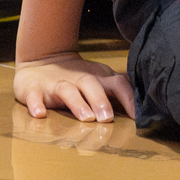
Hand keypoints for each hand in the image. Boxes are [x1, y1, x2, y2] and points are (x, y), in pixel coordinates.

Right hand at [13, 53, 134, 121]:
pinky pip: (34, 97)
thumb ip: (119, 90)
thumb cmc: (78, 78)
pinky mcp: (34, 89)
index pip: (118, 84)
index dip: (129, 98)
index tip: (137, 117)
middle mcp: (78, 79)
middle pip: (91, 85)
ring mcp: (55, 83)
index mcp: (98, 78)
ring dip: (77, 104)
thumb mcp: (100, 80)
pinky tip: (40, 114)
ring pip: (67, 91)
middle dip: (101, 101)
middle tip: (107, 119)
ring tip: (85, 118)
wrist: (41, 60)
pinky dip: (36, 104)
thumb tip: (145, 103)